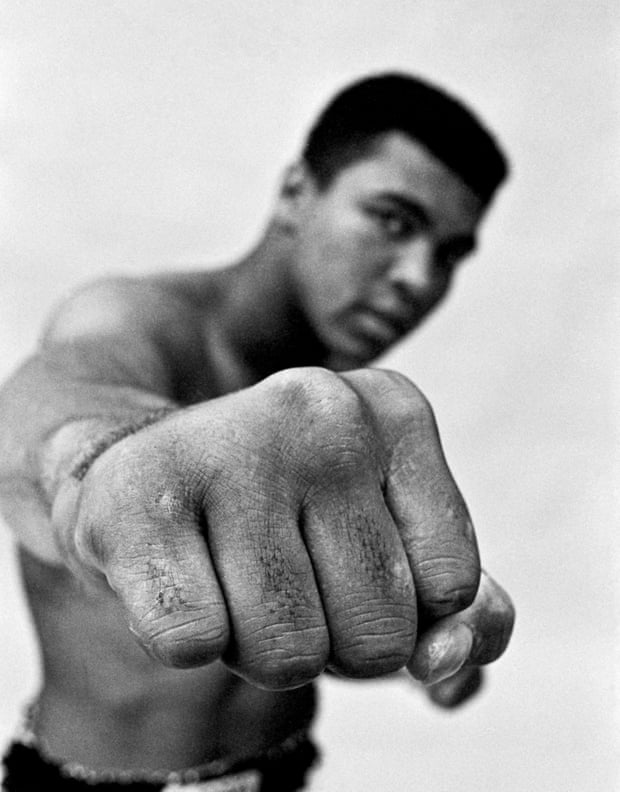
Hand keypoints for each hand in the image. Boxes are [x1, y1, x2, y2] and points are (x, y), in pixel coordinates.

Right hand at [52, 367, 512, 688]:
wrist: (140, 480)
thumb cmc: (283, 525)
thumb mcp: (393, 553)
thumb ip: (463, 617)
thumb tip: (451, 662)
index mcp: (395, 409)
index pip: (450, 588)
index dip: (392, 603)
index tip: (337, 553)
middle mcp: (320, 408)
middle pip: (376, 635)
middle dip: (328, 637)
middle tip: (274, 568)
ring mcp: (226, 443)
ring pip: (289, 656)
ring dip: (257, 645)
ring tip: (224, 567)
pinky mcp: (133, 497)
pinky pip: (194, 644)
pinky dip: (184, 636)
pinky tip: (172, 571)